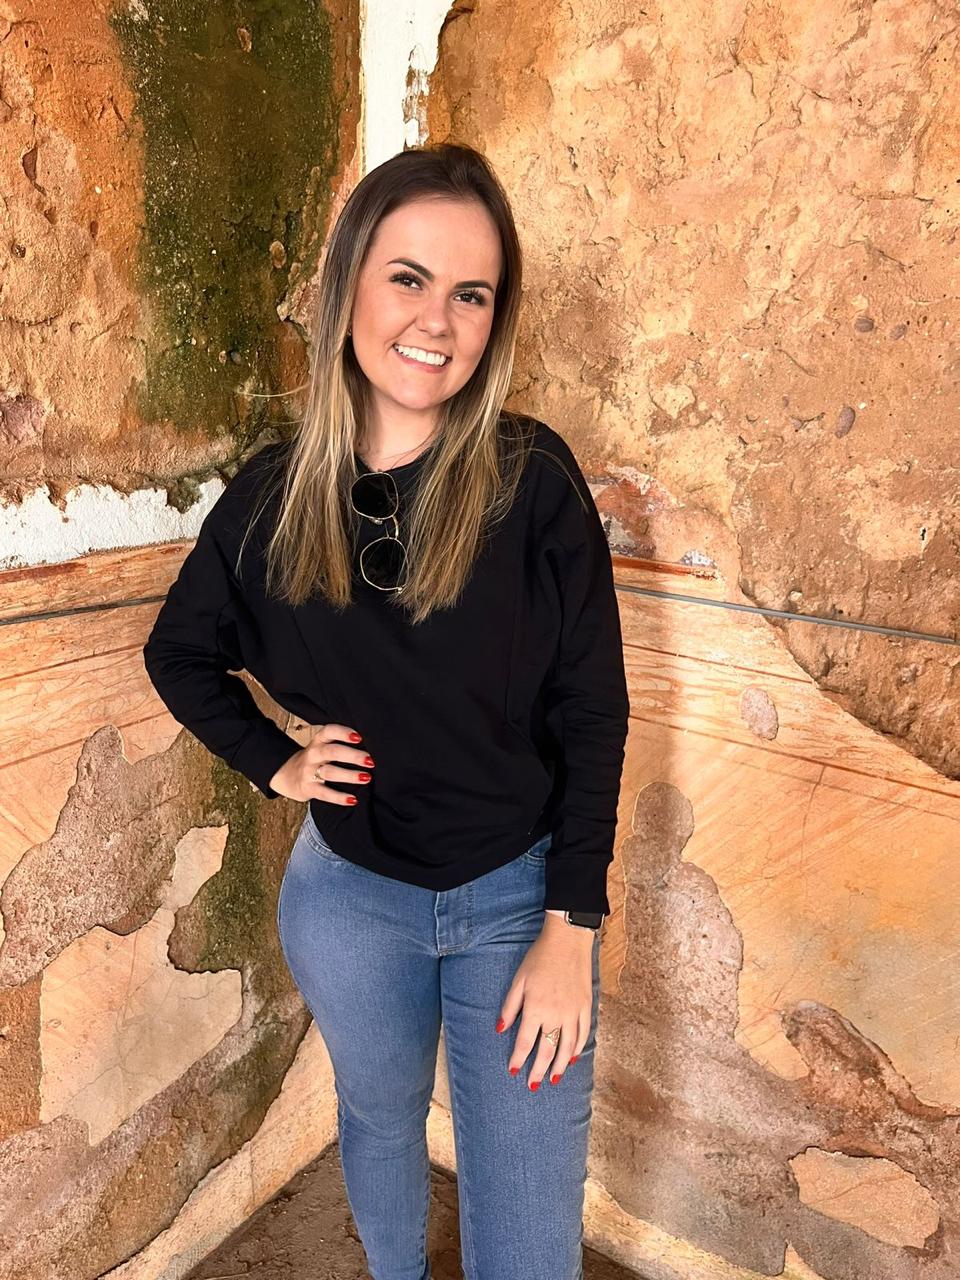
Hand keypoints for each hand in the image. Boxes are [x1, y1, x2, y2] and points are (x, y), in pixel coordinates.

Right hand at [268, 723, 373, 802]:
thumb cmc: (316, 759)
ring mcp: (309, 772)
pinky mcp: (308, 788)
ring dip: (349, 775)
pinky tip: (353, 799)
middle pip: (332, 752)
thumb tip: (372, 747)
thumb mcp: (322, 746)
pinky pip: (325, 793)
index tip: (359, 737)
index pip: (329, 731)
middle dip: (352, 755)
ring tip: (366, 778)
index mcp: (318, 740)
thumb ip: (340, 743)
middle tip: (370, 761)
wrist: (288, 775)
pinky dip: (339, 797)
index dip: (343, 733)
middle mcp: (313, 754)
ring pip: (330, 772)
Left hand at [496, 917, 594, 1090]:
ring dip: (560, 1066)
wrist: (567, 941)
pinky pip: (583, 1034)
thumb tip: (499, 1029)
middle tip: (533, 1085)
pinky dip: (578, 1048)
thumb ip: (509, 1007)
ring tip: (554, 1079)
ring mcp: (573, 1012)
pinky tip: (573, 1058)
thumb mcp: (518, 979)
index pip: (525, 1042)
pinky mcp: (586, 1006)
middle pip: (547, 1050)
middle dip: (539, 1070)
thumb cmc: (539, 958)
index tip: (514, 1071)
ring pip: (567, 1047)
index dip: (519, 1059)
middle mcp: (555, 1014)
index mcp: (536, 1008)